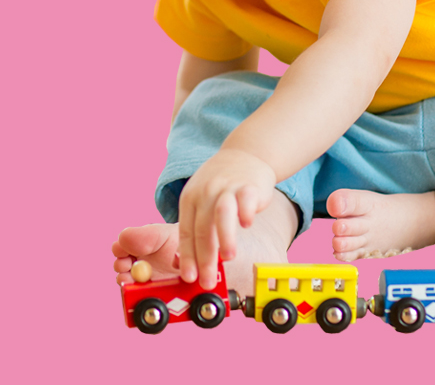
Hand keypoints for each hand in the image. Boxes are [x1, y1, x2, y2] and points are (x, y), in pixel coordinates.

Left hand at [175, 148, 277, 289]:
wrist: (245, 155)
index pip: (186, 233)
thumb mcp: (201, 200)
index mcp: (190, 200)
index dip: (187, 257)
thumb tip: (194, 263)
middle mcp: (205, 193)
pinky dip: (245, 213)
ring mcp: (226, 188)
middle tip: (208, 281)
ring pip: (221, 214)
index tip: (190, 278)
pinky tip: (246, 226)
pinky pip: (245, 200)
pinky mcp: (248, 185)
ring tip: (228, 257)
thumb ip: (199, 227)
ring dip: (224, 237)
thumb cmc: (221, 186)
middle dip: (205, 259)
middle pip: (202, 229)